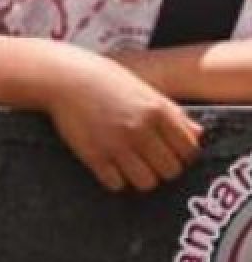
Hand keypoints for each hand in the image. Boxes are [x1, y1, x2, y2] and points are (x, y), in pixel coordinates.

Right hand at [41, 50, 202, 192]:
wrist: (63, 77)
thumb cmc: (105, 80)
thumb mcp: (144, 89)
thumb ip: (173, 113)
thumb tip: (198, 135)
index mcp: (157, 111)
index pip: (189, 151)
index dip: (183, 156)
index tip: (171, 153)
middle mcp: (140, 129)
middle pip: (170, 171)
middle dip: (162, 168)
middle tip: (149, 160)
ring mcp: (117, 144)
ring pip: (147, 183)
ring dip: (141, 178)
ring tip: (130, 165)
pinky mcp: (94, 155)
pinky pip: (116, 184)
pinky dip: (115, 179)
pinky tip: (110, 165)